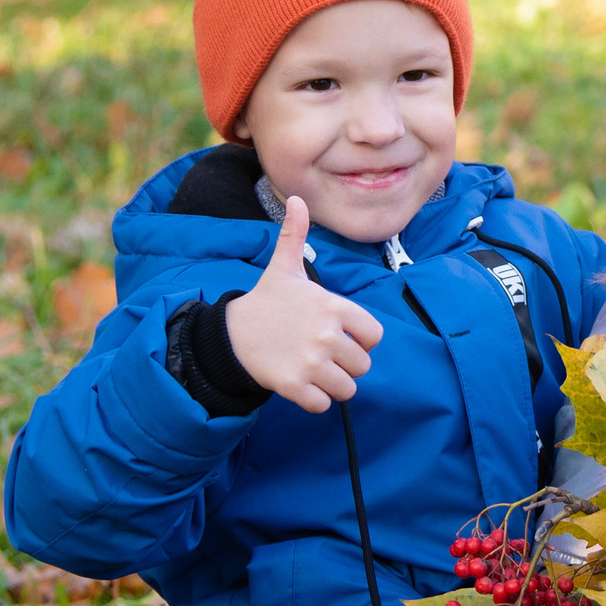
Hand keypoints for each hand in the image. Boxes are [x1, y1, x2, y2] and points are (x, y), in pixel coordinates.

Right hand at [223, 197, 385, 412]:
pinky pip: (323, 406)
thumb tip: (298, 200)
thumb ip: (297, 236)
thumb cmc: (267, 302)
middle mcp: (327, 335)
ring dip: (333, 386)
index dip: (361, 340)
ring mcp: (311, 362)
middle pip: (362, 366)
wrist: (231, 334)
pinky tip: (301, 386)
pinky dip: (315, 401)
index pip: (374, 336)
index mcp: (333, 307)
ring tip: (314, 373)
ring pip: (347, 389)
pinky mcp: (295, 386)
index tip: (341, 337)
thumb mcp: (285, 268)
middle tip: (323, 357)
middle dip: (346, 365)